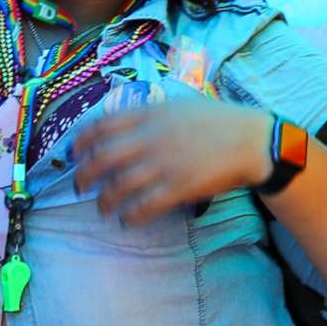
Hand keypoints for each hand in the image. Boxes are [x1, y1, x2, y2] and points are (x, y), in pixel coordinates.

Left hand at [72, 97, 275, 226]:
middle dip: (84, 175)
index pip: (101, 125)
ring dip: (105, 200)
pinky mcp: (178, 187)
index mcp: (149, 114)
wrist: (253, 141)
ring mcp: (163, 164)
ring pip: (118, 186)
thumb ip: (152, 114)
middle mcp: (150, 138)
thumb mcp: (181, 105)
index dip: (80, 141)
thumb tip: (127, 123)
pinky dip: (130, 216)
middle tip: (80, 187)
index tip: (73, 153)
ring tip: (103, 208)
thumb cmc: (220, 121)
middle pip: (102, 158)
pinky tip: (127, 220)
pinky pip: (143, 206)